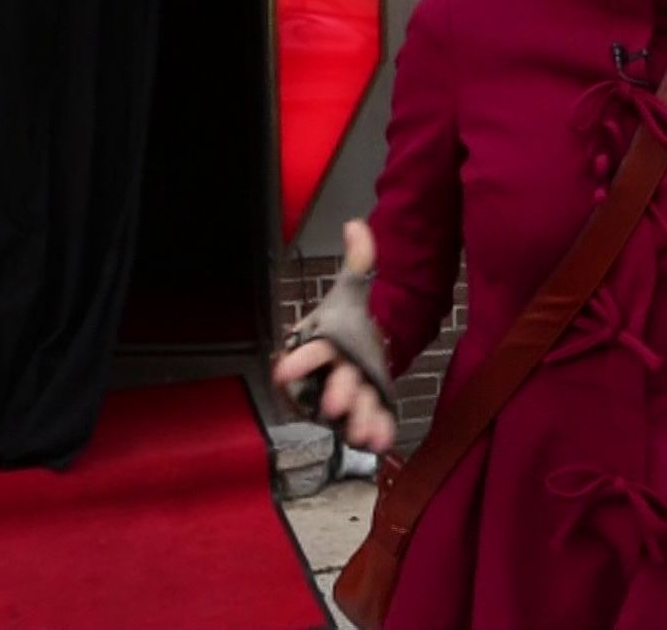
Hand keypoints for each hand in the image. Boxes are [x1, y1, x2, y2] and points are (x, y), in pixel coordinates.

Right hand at [271, 220, 396, 453]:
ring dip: (357, 421)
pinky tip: (382, 443)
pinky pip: (367, 428)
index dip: (298, 362)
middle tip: (336, 405)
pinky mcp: (359, 417)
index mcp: (323, 348)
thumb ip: (358, 262)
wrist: (356, 353)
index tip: (284, 371)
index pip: (307, 354)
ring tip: (364, 432)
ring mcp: (343, 401)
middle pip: (331, 387)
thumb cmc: (344, 326)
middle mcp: (328, 378)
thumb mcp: (351, 293)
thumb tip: (356, 223)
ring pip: (350, 414)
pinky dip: (374, 436)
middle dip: (335, 395)